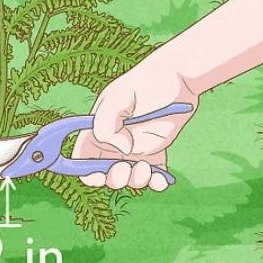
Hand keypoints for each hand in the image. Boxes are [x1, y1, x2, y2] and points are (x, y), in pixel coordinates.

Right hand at [72, 53, 198, 191]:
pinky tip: (161, 178)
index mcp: (99, 129)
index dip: (85, 171)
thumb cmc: (146, 82)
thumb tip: (123, 150)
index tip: (98, 175)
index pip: (82, 157)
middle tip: (123, 168)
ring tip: (145, 167)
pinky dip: (156, 183)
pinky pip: (154, 177)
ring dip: (135, 180)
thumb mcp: (120, 97)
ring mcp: (135, 150)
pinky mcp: (156, 153)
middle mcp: (115, 142)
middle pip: (105, 174)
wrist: (179, 80)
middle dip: (113, 178)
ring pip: (129, 178)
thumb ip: (108, 124)